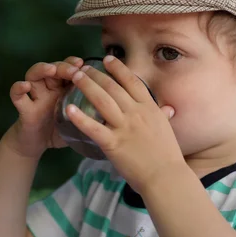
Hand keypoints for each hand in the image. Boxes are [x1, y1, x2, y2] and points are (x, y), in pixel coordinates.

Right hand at [5, 56, 83, 158]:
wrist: (35, 145)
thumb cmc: (58, 130)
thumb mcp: (77, 119)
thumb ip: (91, 112)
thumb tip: (116, 111)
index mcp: (63, 89)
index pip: (69, 70)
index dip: (76, 65)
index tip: (87, 65)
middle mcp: (48, 88)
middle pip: (53, 69)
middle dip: (63, 66)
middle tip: (74, 69)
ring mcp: (35, 96)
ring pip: (33, 75)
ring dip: (42, 69)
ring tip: (50, 69)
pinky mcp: (24, 108)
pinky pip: (17, 96)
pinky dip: (18, 88)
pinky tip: (24, 86)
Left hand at [64, 55, 184, 193]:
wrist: (165, 177)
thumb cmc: (167, 155)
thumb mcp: (167, 129)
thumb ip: (163, 115)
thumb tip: (167, 108)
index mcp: (149, 108)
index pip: (132, 81)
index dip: (118, 68)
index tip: (106, 59)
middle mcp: (136, 113)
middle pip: (113, 87)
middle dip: (96, 75)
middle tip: (83, 68)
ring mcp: (124, 128)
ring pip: (102, 101)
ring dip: (87, 86)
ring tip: (75, 77)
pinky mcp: (113, 144)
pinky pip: (93, 128)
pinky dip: (80, 118)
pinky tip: (68, 109)